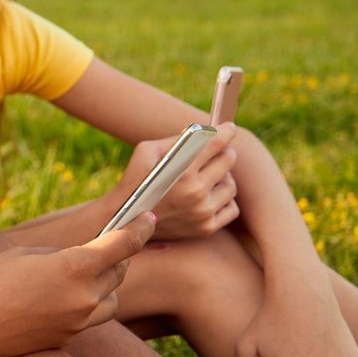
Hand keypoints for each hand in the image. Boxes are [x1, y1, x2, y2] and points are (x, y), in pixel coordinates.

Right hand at [0, 213, 154, 356]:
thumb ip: (59, 255)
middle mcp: (83, 297)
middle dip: (114, 256)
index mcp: (74, 267)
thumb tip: (78, 259)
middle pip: (119, 272)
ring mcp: (77, 322)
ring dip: (105, 285)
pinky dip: (84, 305)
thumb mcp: (23, 255)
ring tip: (82, 277)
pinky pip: (89, 318)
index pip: (123, 245)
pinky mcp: (67, 339)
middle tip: (101, 246)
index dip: (139, 229)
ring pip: (111, 299)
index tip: (146, 220)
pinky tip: (57, 299)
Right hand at [114, 125, 238, 240]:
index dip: (226, 131)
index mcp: (181, 170)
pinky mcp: (206, 228)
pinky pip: (231, 208)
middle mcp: (195, 192)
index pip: (215, 143)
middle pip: (228, 160)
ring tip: (209, 176)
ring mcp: (202, 212)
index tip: (229, 128)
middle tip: (216, 151)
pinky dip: (224, 200)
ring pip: (231, 185)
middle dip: (223, 152)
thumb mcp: (146, 152)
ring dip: (224, 177)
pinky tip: (209, 196)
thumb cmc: (135, 181)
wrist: (125, 222)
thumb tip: (203, 133)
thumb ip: (176, 140)